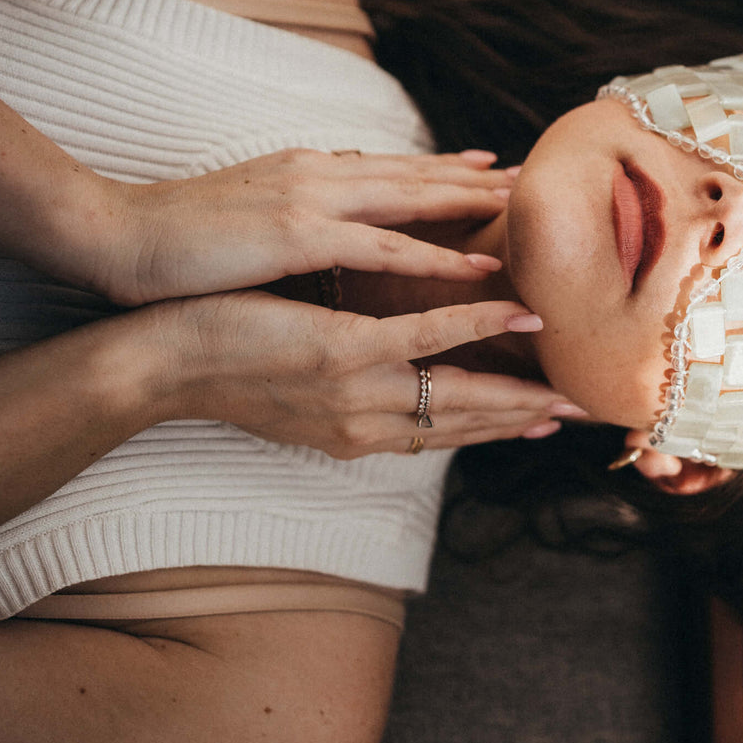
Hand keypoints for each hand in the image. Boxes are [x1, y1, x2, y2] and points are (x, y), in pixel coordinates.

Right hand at [85, 148, 515, 305]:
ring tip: (523, 213)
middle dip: (476, 179)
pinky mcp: (300, 233)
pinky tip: (478, 266)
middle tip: (532, 178)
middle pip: (416, 173)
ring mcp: (313, 200)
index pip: (391, 165)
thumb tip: (333, 203)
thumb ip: (299, 205)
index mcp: (308, 170)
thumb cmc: (180, 235)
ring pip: (414, 200)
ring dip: (473, 208)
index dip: (445, 166)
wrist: (116, 235)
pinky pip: (385, 246)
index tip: (494, 168)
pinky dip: (436, 256)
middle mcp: (320, 174)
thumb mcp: (251, 208)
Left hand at [146, 290, 585, 456]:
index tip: (550, 422)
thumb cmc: (224, 359)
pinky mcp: (343, 350)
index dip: (502, 426)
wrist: (157, 360)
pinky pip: (428, 339)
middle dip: (528, 421)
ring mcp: (359, 386)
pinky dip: (479, 323)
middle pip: (465, 425)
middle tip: (584, 416)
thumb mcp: (296, 384)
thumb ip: (354, 378)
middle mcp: (366, 421)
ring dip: (521, 387)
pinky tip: (519, 311)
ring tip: (570, 385)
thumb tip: (391, 360)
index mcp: (357, 429)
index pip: (445, 431)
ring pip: (460, 393)